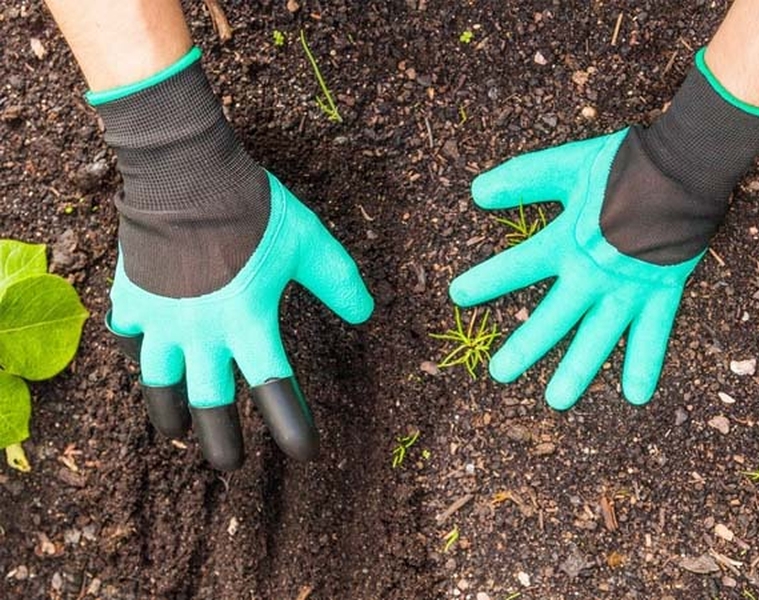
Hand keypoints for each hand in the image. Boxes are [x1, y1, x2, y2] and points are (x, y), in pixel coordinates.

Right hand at [107, 173, 372, 469]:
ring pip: (158, 383)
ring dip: (169, 412)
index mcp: (248, 320)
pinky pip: (129, 336)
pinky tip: (142, 358)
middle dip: (221, 441)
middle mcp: (202, 330)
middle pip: (208, 403)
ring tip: (175, 432)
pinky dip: (136, 352)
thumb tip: (366, 314)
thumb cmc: (252, 206)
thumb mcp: (308, 242)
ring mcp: (161, 317)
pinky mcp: (133, 296)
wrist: (187, 171)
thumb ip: (338, 281)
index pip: (274, 386)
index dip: (291, 424)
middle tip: (231, 466)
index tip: (305, 453)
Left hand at [449, 129, 700, 409]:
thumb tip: (475, 193)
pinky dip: (644, 364)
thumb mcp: (565, 166)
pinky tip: (635, 396)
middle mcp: (592, 274)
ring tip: (556, 401)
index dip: (486, 281)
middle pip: (552, 318)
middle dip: (525, 348)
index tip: (457, 297)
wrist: (683, 168)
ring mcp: (627, 288)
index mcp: (566, 242)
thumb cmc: (623, 166)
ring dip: (577, 371)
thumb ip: (522, 179)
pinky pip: (652, 335)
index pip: (518, 266)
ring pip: (597, 338)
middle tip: (499, 374)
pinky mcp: (660, 293)